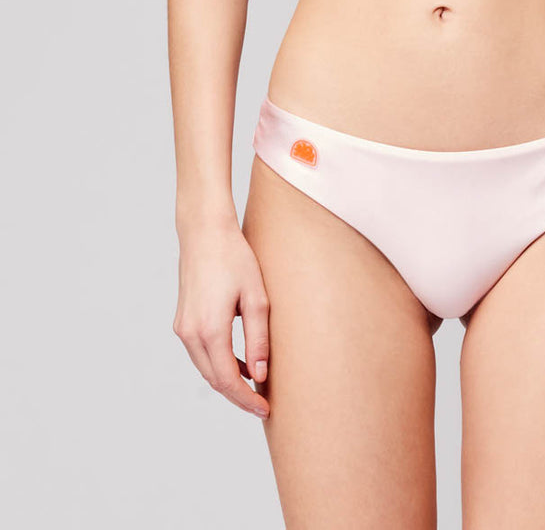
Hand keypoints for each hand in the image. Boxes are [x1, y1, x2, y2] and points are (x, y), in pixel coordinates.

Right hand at [173, 219, 270, 418]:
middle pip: (213, 379)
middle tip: (262, 404)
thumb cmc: (235, 258)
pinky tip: (238, 362)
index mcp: (209, 330)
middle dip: (237, 395)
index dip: (246, 400)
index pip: (227, 380)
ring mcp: (182, 327)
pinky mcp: (182, 319)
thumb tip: (260, 375)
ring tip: (254, 386)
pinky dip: (218, 363)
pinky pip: (200, 352)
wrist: (204, 231)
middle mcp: (190, 333)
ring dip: (227, 380)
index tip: (265, 410)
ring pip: (205, 367)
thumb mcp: (257, 298)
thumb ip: (258, 339)